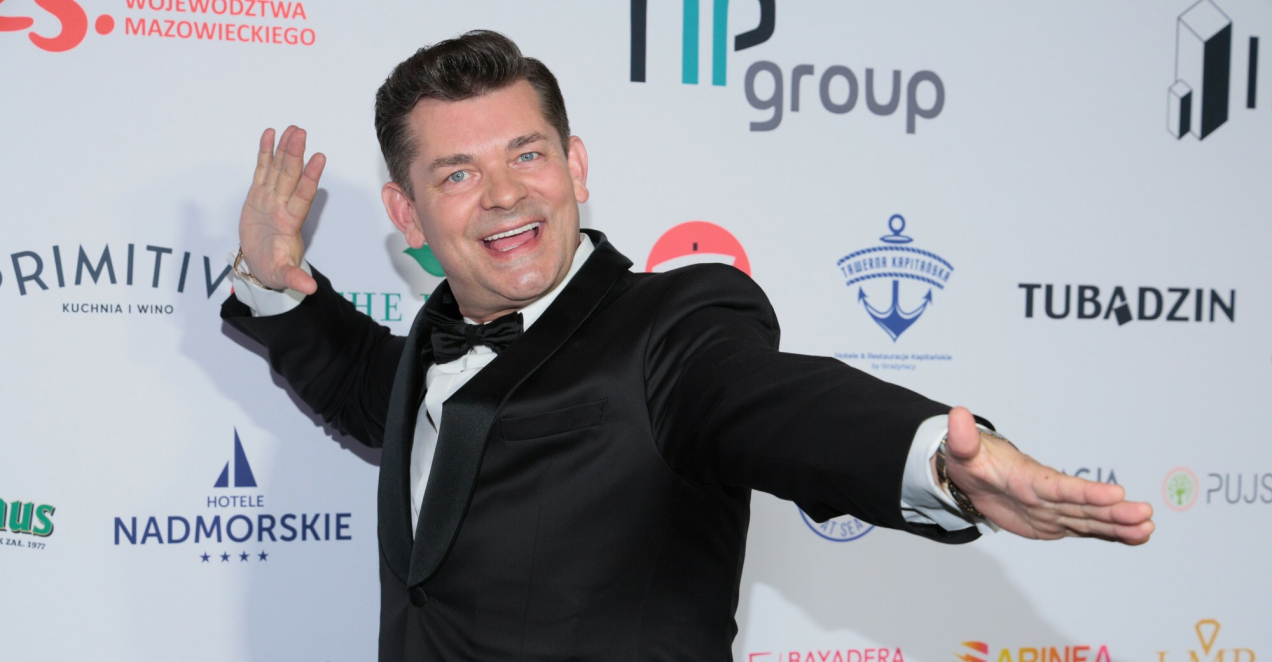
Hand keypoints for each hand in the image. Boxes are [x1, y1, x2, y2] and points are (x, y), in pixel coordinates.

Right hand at [238, 126, 325, 293]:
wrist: (261, 266)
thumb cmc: (275, 269)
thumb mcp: (283, 276)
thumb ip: (295, 279)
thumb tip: (309, 289)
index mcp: (290, 222)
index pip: (302, 195)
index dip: (310, 177)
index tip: (319, 159)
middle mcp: (283, 205)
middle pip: (290, 176)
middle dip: (295, 154)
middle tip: (300, 132)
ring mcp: (270, 198)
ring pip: (278, 169)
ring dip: (284, 149)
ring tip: (290, 129)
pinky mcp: (257, 195)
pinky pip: (261, 170)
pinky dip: (265, 153)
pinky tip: (269, 134)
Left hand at [941, 406, 1153, 544]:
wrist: (974, 477)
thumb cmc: (972, 463)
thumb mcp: (962, 452)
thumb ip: (963, 439)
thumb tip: (956, 415)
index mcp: (1030, 478)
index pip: (1060, 486)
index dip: (1086, 492)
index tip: (1116, 493)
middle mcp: (1049, 494)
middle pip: (1084, 505)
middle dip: (1115, 511)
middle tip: (1145, 515)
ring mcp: (1055, 509)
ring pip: (1091, 519)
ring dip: (1119, 524)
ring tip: (1148, 527)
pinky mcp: (1056, 522)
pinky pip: (1086, 529)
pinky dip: (1111, 533)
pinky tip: (1138, 535)